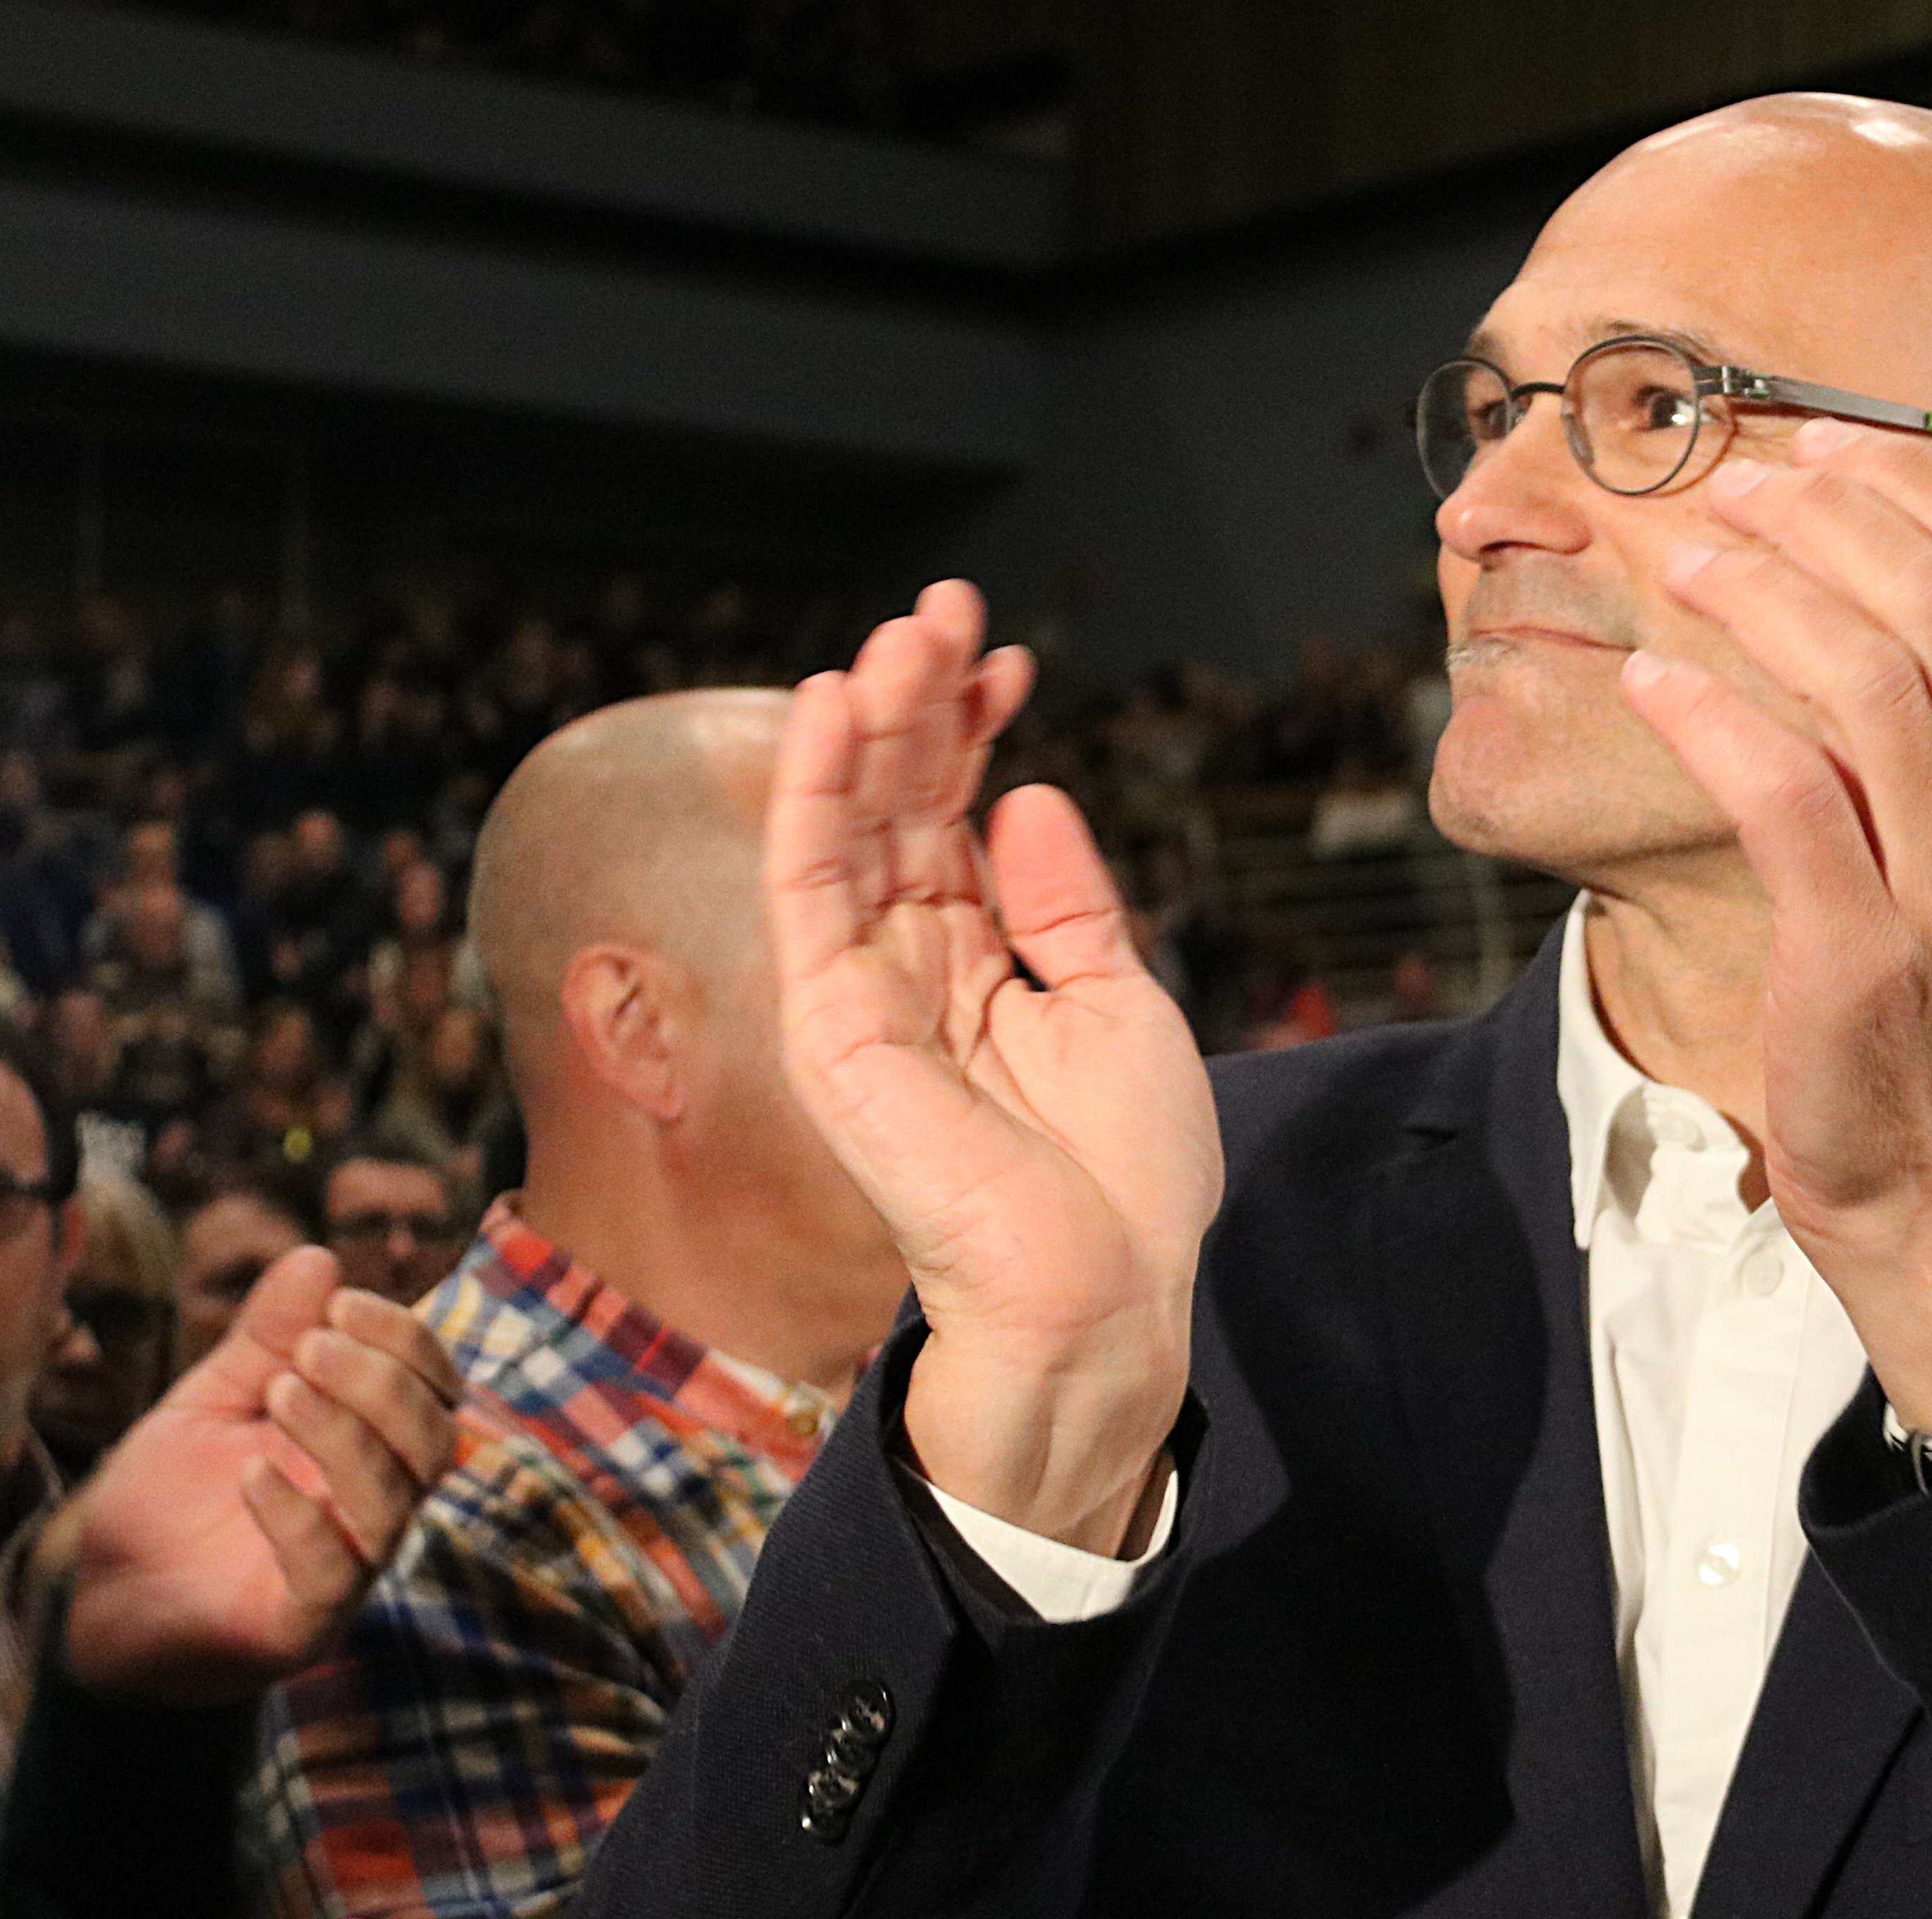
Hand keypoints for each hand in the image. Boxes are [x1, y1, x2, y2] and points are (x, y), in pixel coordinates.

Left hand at [61, 1248, 460, 1702]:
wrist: (98, 1605)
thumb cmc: (166, 1502)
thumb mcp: (210, 1401)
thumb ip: (265, 1339)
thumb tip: (317, 1254)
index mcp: (365, 1445)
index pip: (433, 1387)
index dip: (405, 1339)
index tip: (339, 1304)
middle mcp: (372, 1504)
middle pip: (435, 1439)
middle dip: (381, 1381)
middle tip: (306, 1352)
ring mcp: (345, 1566)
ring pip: (394, 1499)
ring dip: (345, 1433)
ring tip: (277, 1394)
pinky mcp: (301, 1622)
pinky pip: (332, 1572)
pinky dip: (300, 1516)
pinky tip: (250, 1473)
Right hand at [766, 580, 1220, 1554]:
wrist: (1101, 1296)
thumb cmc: (1125, 1181)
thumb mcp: (1120, 1009)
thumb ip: (1067, 906)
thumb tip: (1029, 795)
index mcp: (981, 968)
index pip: (957, 823)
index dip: (976, 735)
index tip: (1010, 661)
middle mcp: (911, 971)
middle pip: (898, 810)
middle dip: (918, 705)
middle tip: (945, 609)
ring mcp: (862, 997)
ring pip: (846, 831)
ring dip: (864, 725)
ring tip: (900, 634)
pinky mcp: (829, 1028)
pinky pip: (806, 891)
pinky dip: (810, 796)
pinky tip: (829, 711)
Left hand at [1620, 422, 1931, 1438]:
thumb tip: (1902, 614)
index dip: (1915, 493)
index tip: (1823, 443)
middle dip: (1830, 519)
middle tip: (1733, 482)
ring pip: (1872, 685)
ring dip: (1766, 598)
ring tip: (1687, 553)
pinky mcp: (1862, 952)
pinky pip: (1788, 796)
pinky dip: (1714, 719)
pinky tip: (1650, 680)